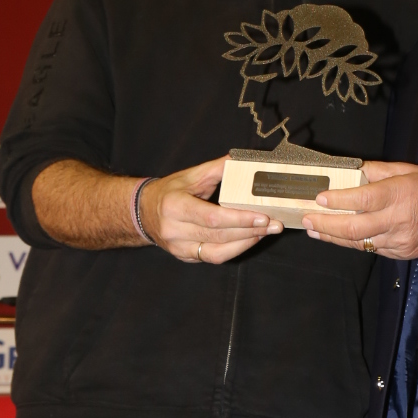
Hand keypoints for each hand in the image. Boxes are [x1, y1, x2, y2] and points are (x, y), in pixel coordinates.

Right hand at [140, 157, 280, 263]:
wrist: (142, 213)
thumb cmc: (168, 192)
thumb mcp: (189, 176)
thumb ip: (216, 169)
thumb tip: (240, 160)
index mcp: (174, 206)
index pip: (212, 218)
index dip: (239, 219)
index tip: (263, 217)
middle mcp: (174, 230)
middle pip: (218, 236)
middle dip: (250, 232)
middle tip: (275, 224)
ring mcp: (178, 247)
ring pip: (218, 252)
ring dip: (246, 243)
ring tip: (267, 233)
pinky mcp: (185, 257)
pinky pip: (214, 257)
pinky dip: (235, 250)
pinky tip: (250, 239)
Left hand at [302, 160, 417, 259]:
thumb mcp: (407, 170)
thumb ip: (378, 170)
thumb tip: (352, 169)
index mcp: (398, 194)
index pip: (362, 199)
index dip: (338, 201)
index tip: (319, 198)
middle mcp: (397, 219)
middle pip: (353, 228)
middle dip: (325, 224)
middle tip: (307, 219)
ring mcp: (399, 240)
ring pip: (359, 242)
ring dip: (333, 237)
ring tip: (315, 230)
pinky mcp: (401, 253)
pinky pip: (371, 249)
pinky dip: (353, 243)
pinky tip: (339, 237)